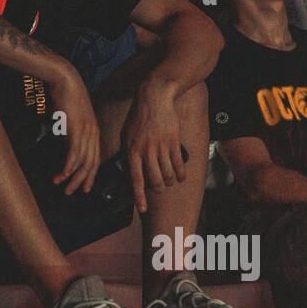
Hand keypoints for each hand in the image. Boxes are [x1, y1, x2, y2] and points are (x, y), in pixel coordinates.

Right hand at [47, 63, 100, 195]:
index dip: (91, 175)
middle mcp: (93, 133)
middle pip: (91, 164)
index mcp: (93, 130)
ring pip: (83, 161)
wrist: (65, 79)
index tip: (85, 187)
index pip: (95, 158)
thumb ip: (70, 131)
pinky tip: (62, 174)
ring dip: (73, 177)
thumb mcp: (72, 116)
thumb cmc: (66, 95)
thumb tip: (64, 142)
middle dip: (82, 181)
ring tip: (63, 186)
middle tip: (72, 192)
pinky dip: (69, 166)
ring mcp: (86, 131)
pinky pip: (74, 153)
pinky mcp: (76, 128)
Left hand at [121, 79, 185, 212]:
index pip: (136, 180)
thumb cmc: (138, 117)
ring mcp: (161, 147)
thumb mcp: (126, 134)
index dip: (139, 197)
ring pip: (168, 176)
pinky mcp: (174, 142)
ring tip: (169, 180)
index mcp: (131, 151)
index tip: (143, 209)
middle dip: (158, 189)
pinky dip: (181, 174)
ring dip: (170, 182)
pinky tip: (180, 176)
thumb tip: (129, 172)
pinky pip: (179, 166)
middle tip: (158, 187)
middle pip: (155, 181)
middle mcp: (146, 151)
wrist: (154, 98)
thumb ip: (127, 153)